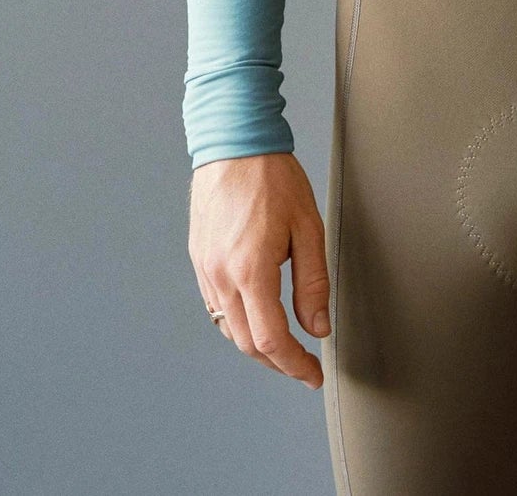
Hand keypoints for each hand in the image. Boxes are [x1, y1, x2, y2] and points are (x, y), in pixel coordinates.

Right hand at [187, 152, 330, 389]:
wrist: (233, 142)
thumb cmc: (272, 176)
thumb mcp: (308, 226)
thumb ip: (313, 282)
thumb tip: (317, 326)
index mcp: (251, 270)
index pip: (272, 340)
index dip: (294, 365)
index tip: (312, 374)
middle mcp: (222, 276)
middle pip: (247, 343)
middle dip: (278, 362)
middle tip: (304, 366)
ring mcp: (205, 269)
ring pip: (228, 329)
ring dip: (256, 345)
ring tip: (284, 346)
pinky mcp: (199, 259)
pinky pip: (216, 307)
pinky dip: (238, 323)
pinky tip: (256, 316)